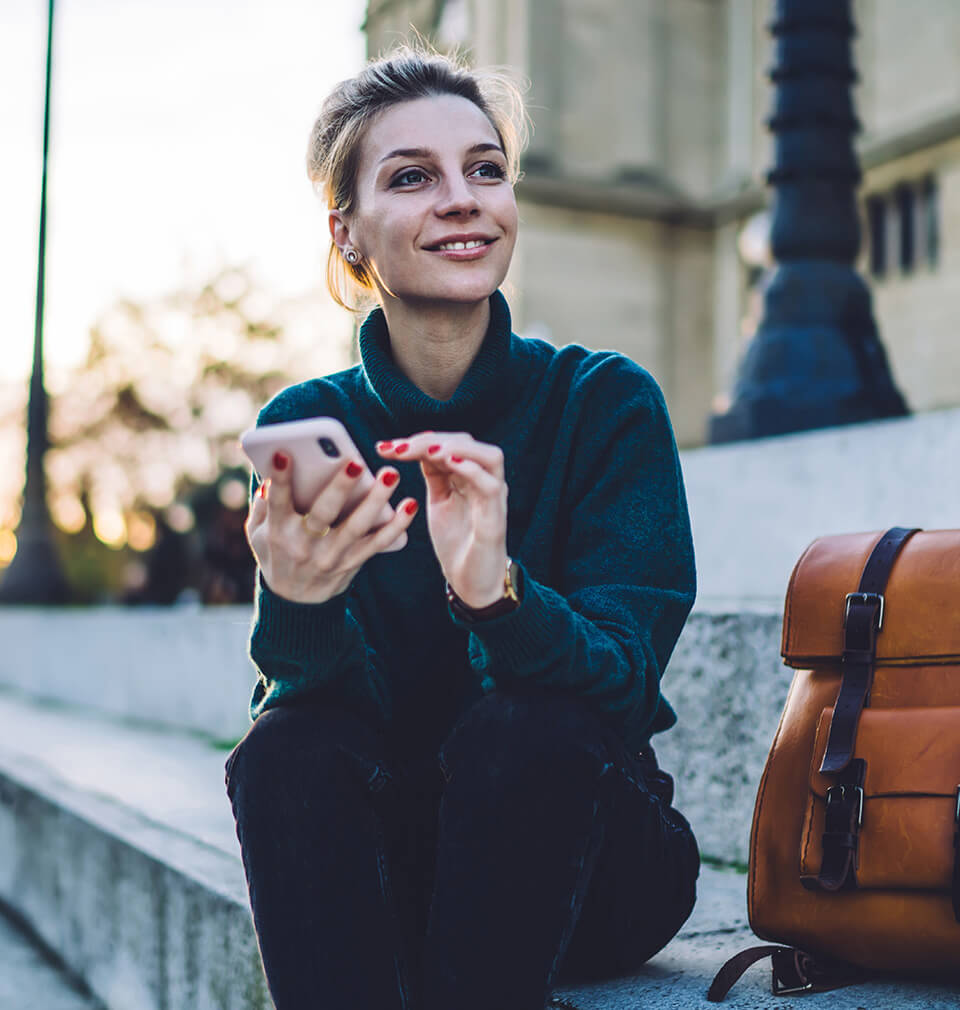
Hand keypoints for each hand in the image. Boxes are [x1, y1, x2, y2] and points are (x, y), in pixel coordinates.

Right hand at [245, 451, 417, 603]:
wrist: (295, 601)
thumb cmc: (276, 554)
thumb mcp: (257, 534)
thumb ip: (262, 505)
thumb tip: (270, 477)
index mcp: (278, 533)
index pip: (278, 502)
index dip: (280, 480)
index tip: (285, 454)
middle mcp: (305, 545)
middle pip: (324, 513)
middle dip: (340, 487)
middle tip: (356, 462)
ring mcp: (331, 556)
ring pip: (356, 526)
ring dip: (375, 500)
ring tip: (390, 474)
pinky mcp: (352, 563)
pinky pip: (377, 543)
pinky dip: (396, 526)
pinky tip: (410, 505)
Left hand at [377, 433, 507, 607]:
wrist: (472, 583)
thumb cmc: (457, 542)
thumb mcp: (440, 501)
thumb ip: (434, 474)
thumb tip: (412, 447)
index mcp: (470, 476)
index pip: (448, 443)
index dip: (417, 440)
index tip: (384, 447)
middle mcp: (485, 481)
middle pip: (466, 443)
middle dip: (429, 441)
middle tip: (397, 448)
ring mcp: (493, 499)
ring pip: (488, 456)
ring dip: (455, 448)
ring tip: (426, 450)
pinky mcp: (495, 520)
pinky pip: (490, 486)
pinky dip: (471, 470)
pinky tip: (448, 463)